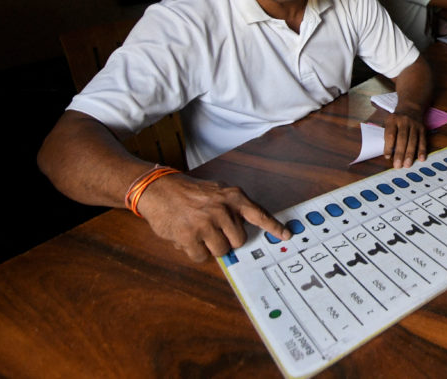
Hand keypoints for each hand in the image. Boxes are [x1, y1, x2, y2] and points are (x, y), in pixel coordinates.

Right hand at [138, 173, 289, 261]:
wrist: (159, 189)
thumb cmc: (190, 192)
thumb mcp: (218, 191)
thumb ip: (234, 207)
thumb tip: (248, 227)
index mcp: (232, 196)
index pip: (259, 213)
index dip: (274, 226)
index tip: (287, 234)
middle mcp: (222, 209)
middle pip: (239, 241)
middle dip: (228, 240)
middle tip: (214, 230)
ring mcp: (206, 223)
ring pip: (221, 251)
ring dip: (210, 247)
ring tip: (199, 232)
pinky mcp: (189, 237)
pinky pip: (201, 257)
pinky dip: (194, 252)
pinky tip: (187, 238)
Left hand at [383, 109, 427, 168]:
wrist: (411, 107)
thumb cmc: (397, 120)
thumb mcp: (389, 122)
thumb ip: (388, 136)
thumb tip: (388, 154)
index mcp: (393, 120)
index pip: (390, 134)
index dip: (388, 146)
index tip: (387, 157)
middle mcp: (404, 121)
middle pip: (402, 139)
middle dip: (400, 153)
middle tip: (397, 166)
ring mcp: (414, 125)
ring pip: (412, 141)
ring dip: (410, 154)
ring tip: (407, 165)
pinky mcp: (422, 128)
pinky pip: (423, 140)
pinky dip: (422, 150)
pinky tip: (421, 158)